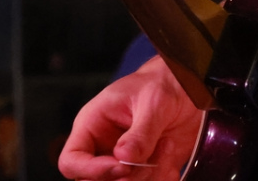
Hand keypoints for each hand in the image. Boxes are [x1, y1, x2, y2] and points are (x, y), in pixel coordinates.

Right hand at [58, 56, 201, 179]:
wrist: (185, 88)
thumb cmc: (159, 85)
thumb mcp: (152, 103)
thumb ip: (140, 132)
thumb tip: (124, 157)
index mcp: (92, 126)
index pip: (72, 160)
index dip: (91, 170)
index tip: (121, 166)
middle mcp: (104, 148)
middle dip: (126, 177)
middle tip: (149, 159)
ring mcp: (124, 162)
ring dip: (151, 175)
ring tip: (167, 145)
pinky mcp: (146, 171)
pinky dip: (164, 177)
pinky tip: (170, 153)